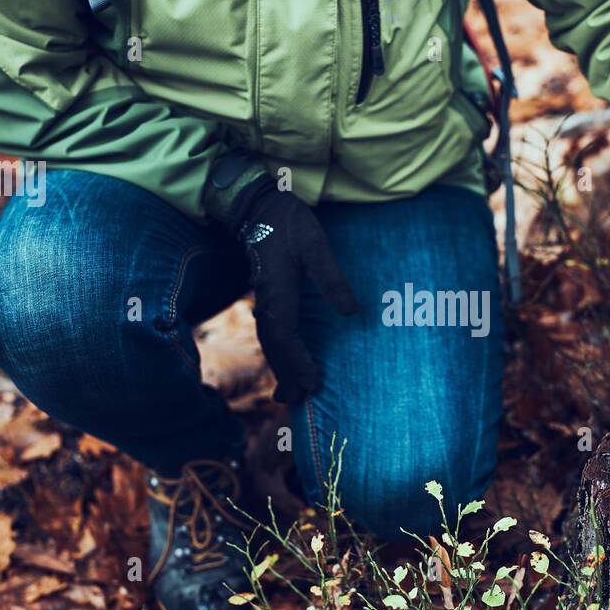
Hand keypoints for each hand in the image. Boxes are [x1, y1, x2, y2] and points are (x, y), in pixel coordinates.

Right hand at [234, 181, 357, 402]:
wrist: (258, 207)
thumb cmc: (288, 224)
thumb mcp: (316, 245)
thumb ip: (332, 278)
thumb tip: (351, 312)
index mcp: (278, 292)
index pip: (284, 336)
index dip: (296, 361)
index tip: (311, 381)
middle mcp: (267, 301)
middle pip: (274, 347)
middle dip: (286, 374)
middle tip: (297, 401)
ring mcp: (264, 300)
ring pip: (270, 343)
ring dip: (280, 368)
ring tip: (288, 394)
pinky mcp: (267, 297)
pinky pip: (271, 333)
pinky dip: (278, 353)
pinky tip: (286, 364)